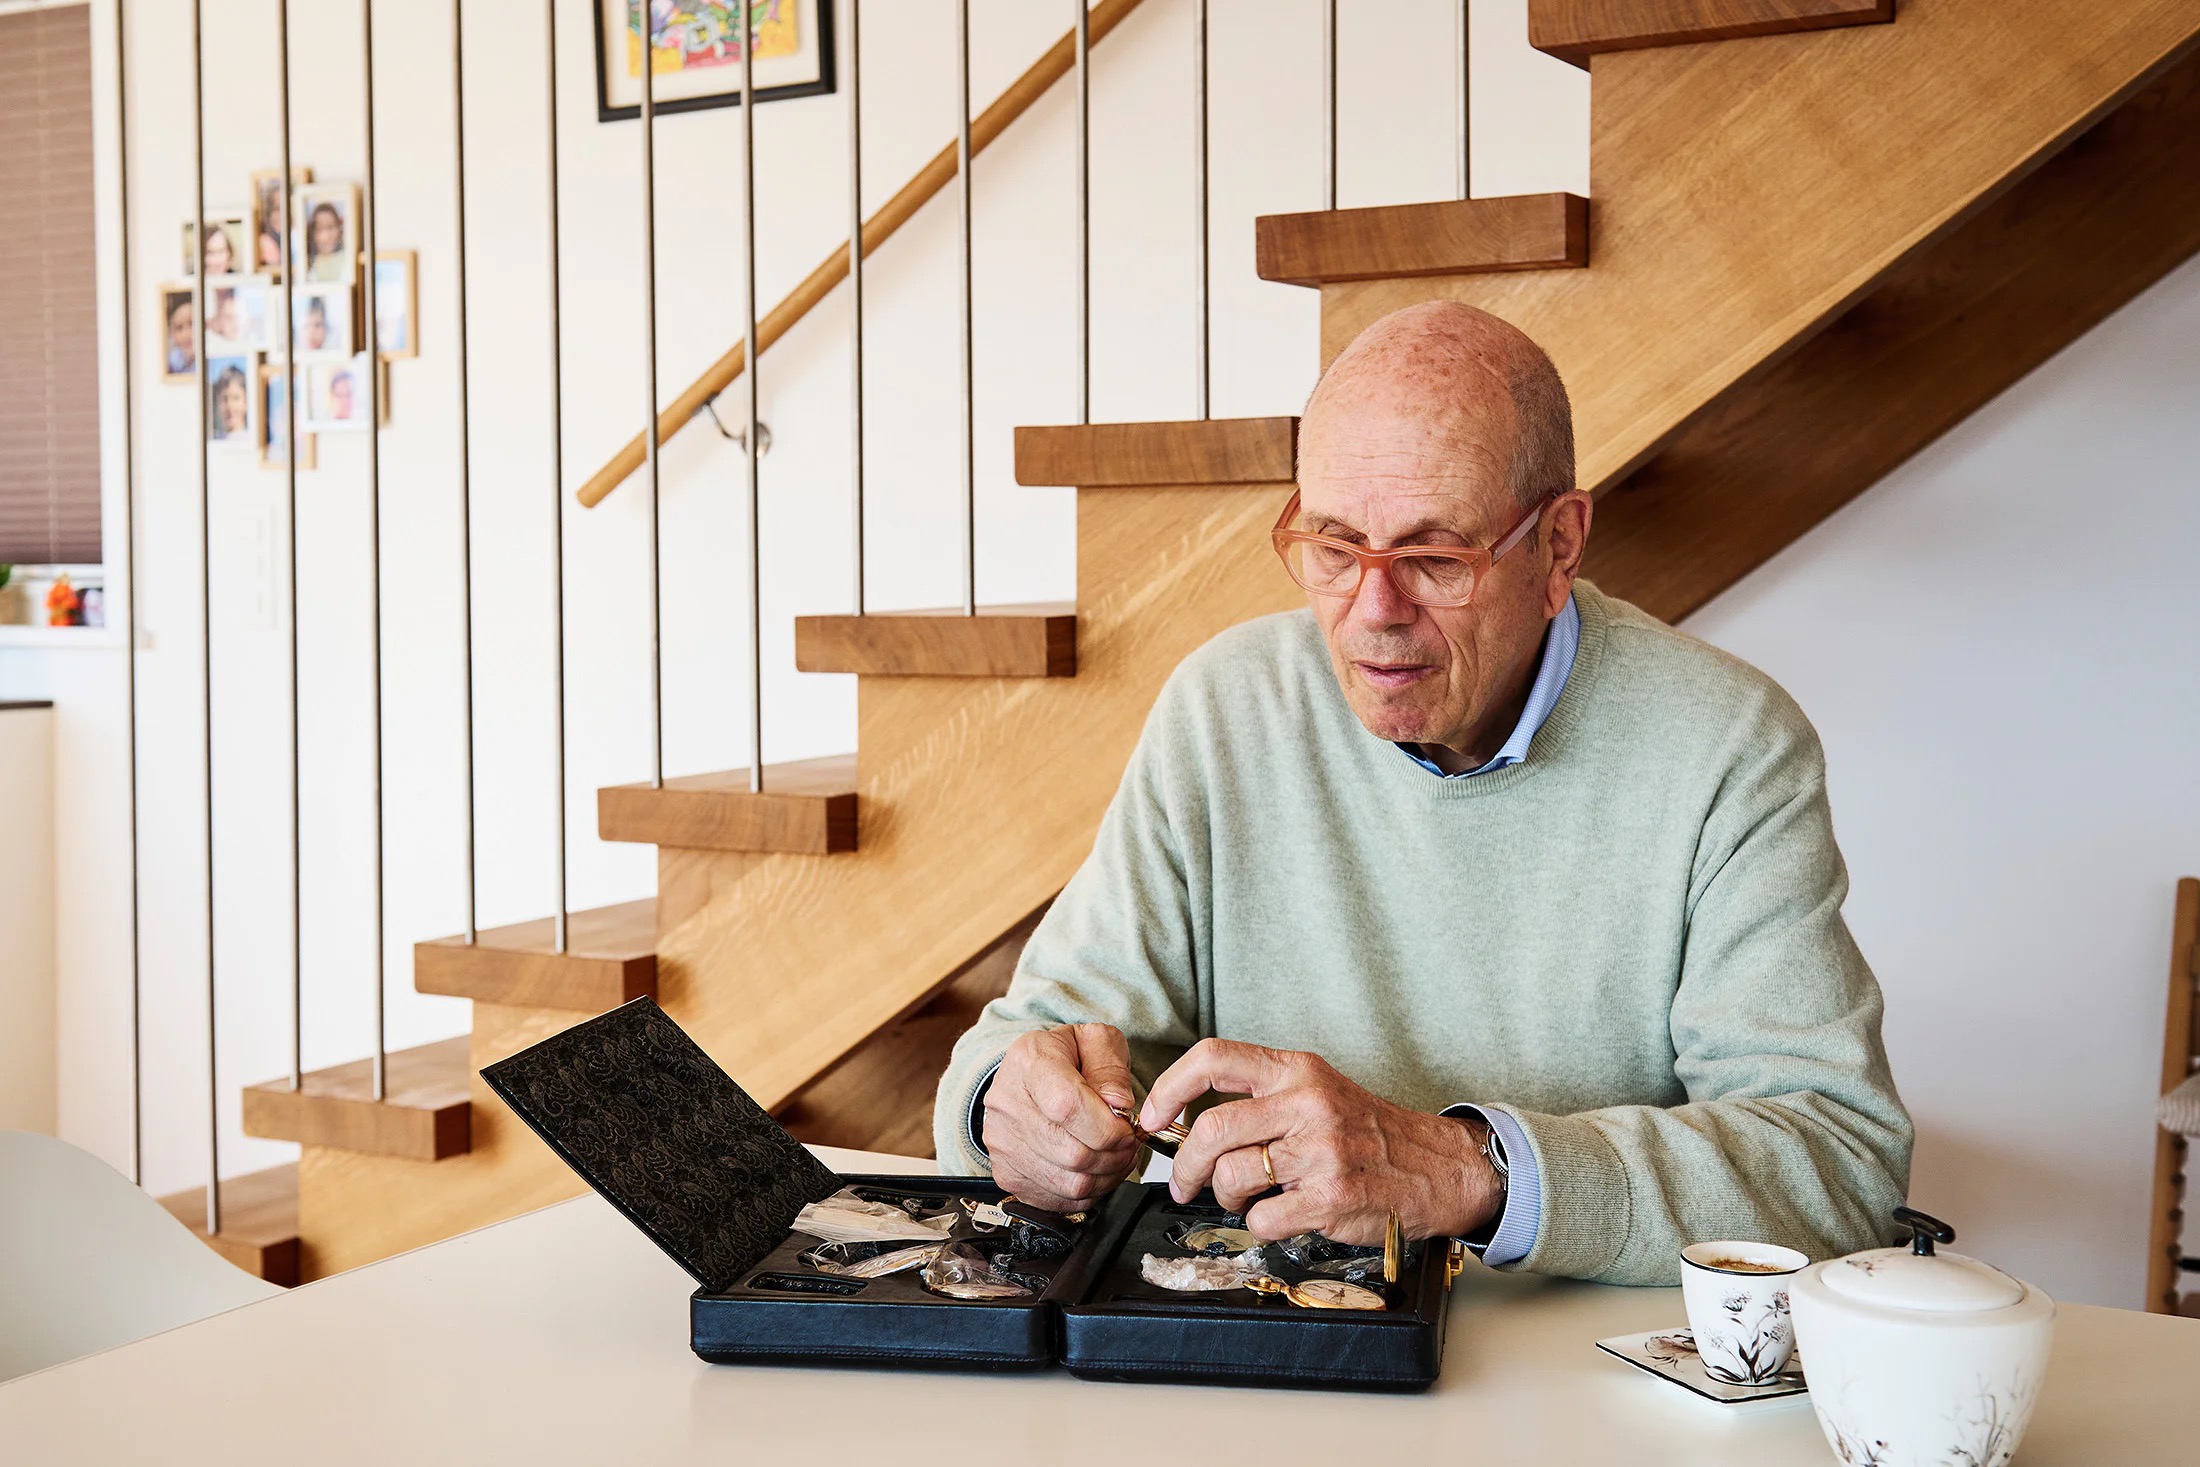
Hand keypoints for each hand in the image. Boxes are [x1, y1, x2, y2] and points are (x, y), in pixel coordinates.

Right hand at [981, 1024, 1141, 1213]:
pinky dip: (1087, 1192)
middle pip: (1071, 1152)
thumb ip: (1111, 1068)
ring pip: (1069, 1182)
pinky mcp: (1007, 1173)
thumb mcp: (1095, 1041)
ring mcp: (1003, 1143)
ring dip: (1105, 1176)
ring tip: (1116, 1155)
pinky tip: (1095, 1170)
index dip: (1107, 1127)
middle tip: (1127, 1142)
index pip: (1067, 1106)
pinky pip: (1057, 1199)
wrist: (1028, 1074)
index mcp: (1029, 1062)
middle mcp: (1007, 1103)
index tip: (1126, 1126)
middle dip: (1114, 1154)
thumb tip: (1118, 1106)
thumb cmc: (1063, 1058)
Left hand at [1142, 1038, 1501, 1244]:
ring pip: (1231, 1177)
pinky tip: (1283, 1215)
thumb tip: (1188, 1121)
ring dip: (1226, 1198)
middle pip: (1210, 1129)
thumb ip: (1262, 1098)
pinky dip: (1261, 1224)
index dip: (1168, 1088)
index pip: (1213, 1058)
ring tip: (1246, 1198)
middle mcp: (1307, 1104)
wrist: (1437, 1168)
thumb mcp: (1319, 1091)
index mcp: (1298, 1070)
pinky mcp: (1330, 1198)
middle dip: (1185, 1165)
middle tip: (1185, 1183)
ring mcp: (1320, 1151)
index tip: (1151, 1118)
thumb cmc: (1369, 1133)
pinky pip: (1262, 1219)